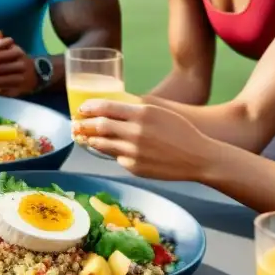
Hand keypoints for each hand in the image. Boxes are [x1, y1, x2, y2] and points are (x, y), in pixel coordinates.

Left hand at [0, 29, 37, 96]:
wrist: (36, 74)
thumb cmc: (17, 59)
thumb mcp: (12, 48)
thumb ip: (1, 42)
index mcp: (18, 53)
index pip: (1, 52)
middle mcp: (21, 65)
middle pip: (1, 67)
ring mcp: (21, 78)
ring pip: (3, 80)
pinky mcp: (19, 89)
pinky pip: (6, 90)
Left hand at [75, 99, 219, 180]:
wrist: (199, 157)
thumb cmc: (180, 131)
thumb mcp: (159, 112)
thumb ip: (135, 109)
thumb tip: (111, 107)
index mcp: (142, 113)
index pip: (106, 107)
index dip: (89, 107)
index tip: (81, 108)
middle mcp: (135, 132)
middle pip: (99, 126)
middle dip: (83, 124)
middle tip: (75, 123)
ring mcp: (134, 151)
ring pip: (102, 144)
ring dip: (90, 139)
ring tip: (83, 136)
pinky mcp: (134, 167)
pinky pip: (116, 158)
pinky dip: (110, 152)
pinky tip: (107, 149)